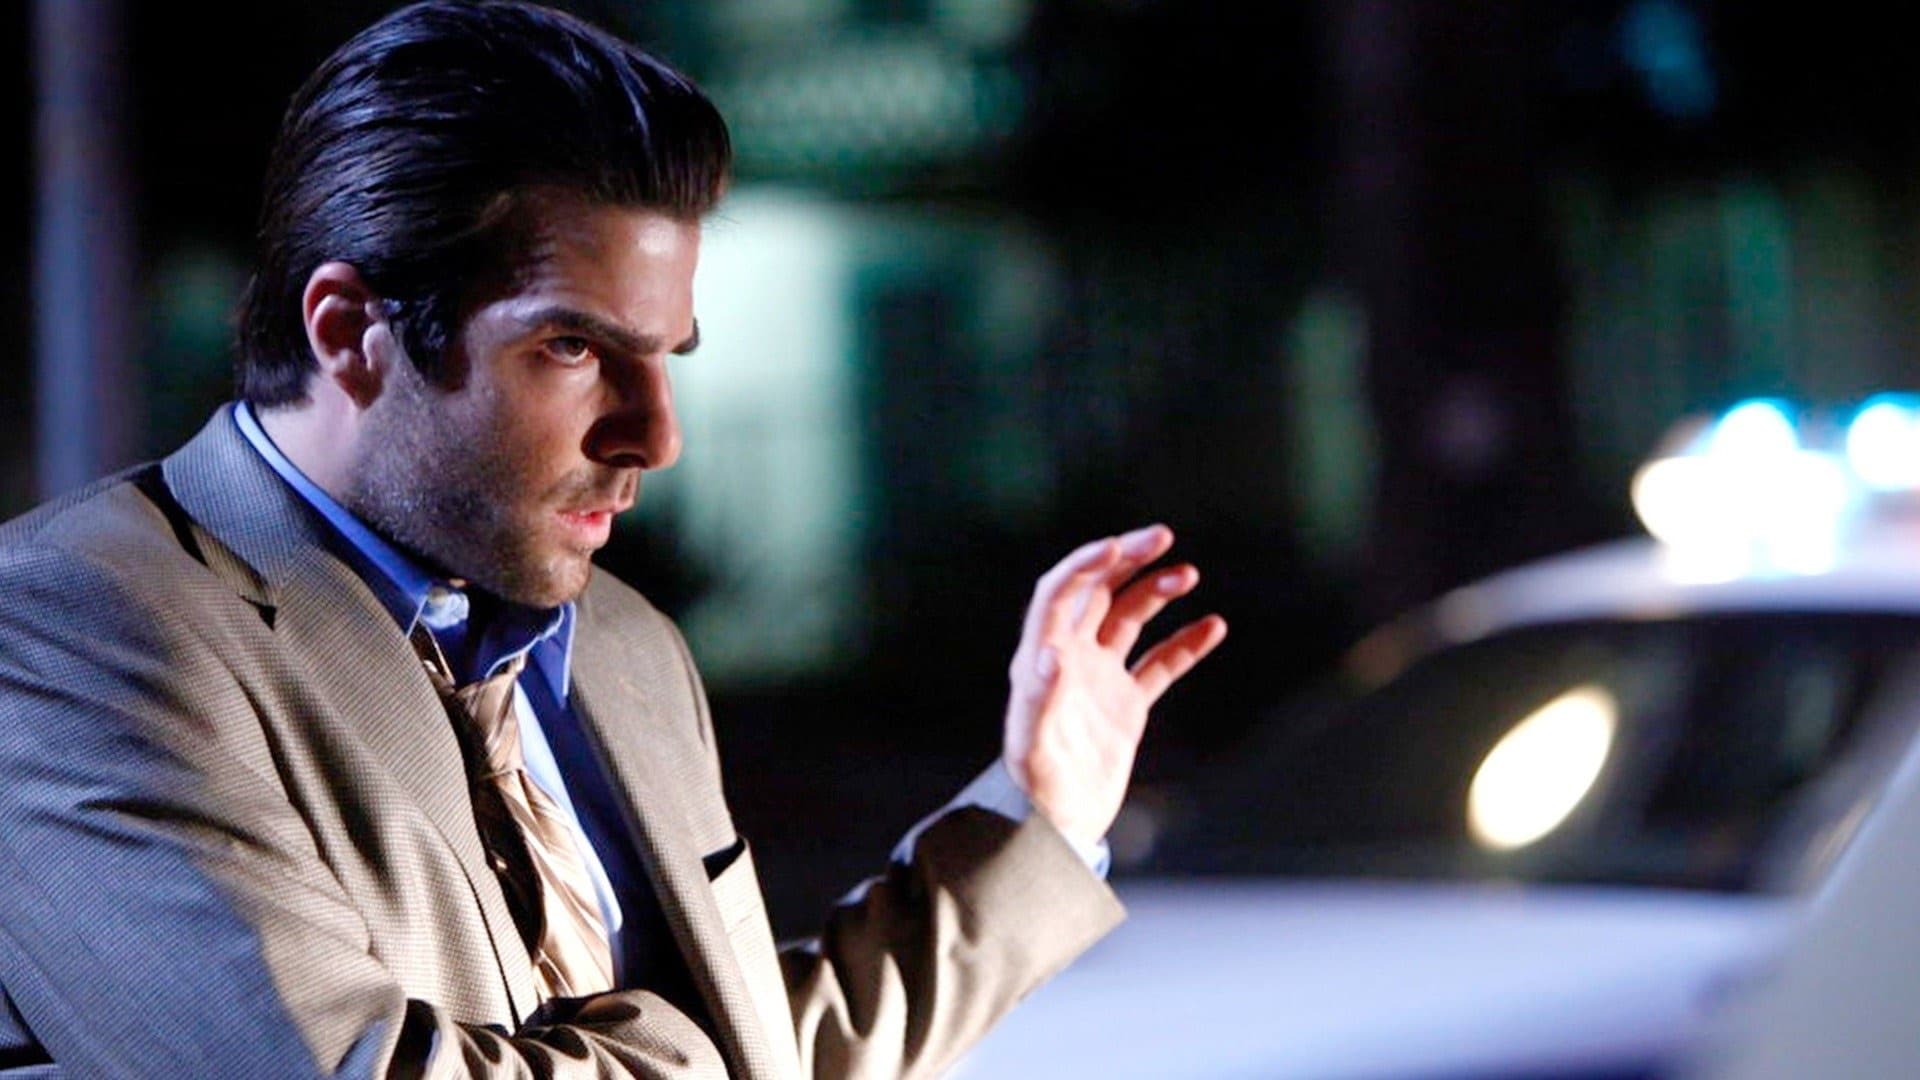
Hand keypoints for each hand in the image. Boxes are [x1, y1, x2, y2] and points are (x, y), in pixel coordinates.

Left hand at [1002, 525, 1227, 851]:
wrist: (1057, 829)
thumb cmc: (1037, 789)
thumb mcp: (1035, 746)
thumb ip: (1041, 699)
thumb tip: (1051, 653)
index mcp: (1040, 657)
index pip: (1061, 592)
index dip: (1089, 563)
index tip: (1123, 546)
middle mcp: (1068, 658)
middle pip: (1097, 591)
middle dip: (1127, 559)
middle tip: (1162, 536)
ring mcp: (1099, 678)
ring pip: (1129, 618)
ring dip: (1156, 591)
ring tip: (1189, 574)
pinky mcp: (1126, 704)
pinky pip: (1160, 664)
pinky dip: (1186, 644)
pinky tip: (1214, 627)